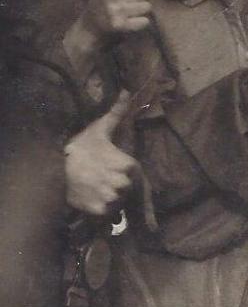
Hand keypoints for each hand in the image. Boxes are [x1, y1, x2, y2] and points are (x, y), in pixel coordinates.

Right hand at [64, 94, 136, 215]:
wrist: (52, 169)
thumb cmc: (78, 149)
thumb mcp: (99, 129)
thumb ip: (117, 113)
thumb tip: (127, 92)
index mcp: (129, 165)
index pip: (135, 176)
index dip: (121, 174)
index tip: (108, 171)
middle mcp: (124, 184)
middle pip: (127, 190)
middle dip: (116, 186)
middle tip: (98, 178)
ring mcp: (113, 199)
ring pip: (119, 202)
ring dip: (110, 198)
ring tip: (93, 187)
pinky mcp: (101, 212)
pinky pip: (108, 214)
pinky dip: (101, 209)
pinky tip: (89, 197)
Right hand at [80, 0, 152, 40]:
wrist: (89, 29)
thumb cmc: (102, 0)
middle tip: (125, 4)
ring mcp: (113, 9)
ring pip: (147, 6)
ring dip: (141, 11)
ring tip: (127, 13)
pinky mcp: (119, 25)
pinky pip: (145, 21)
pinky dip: (141, 24)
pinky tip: (129, 23)